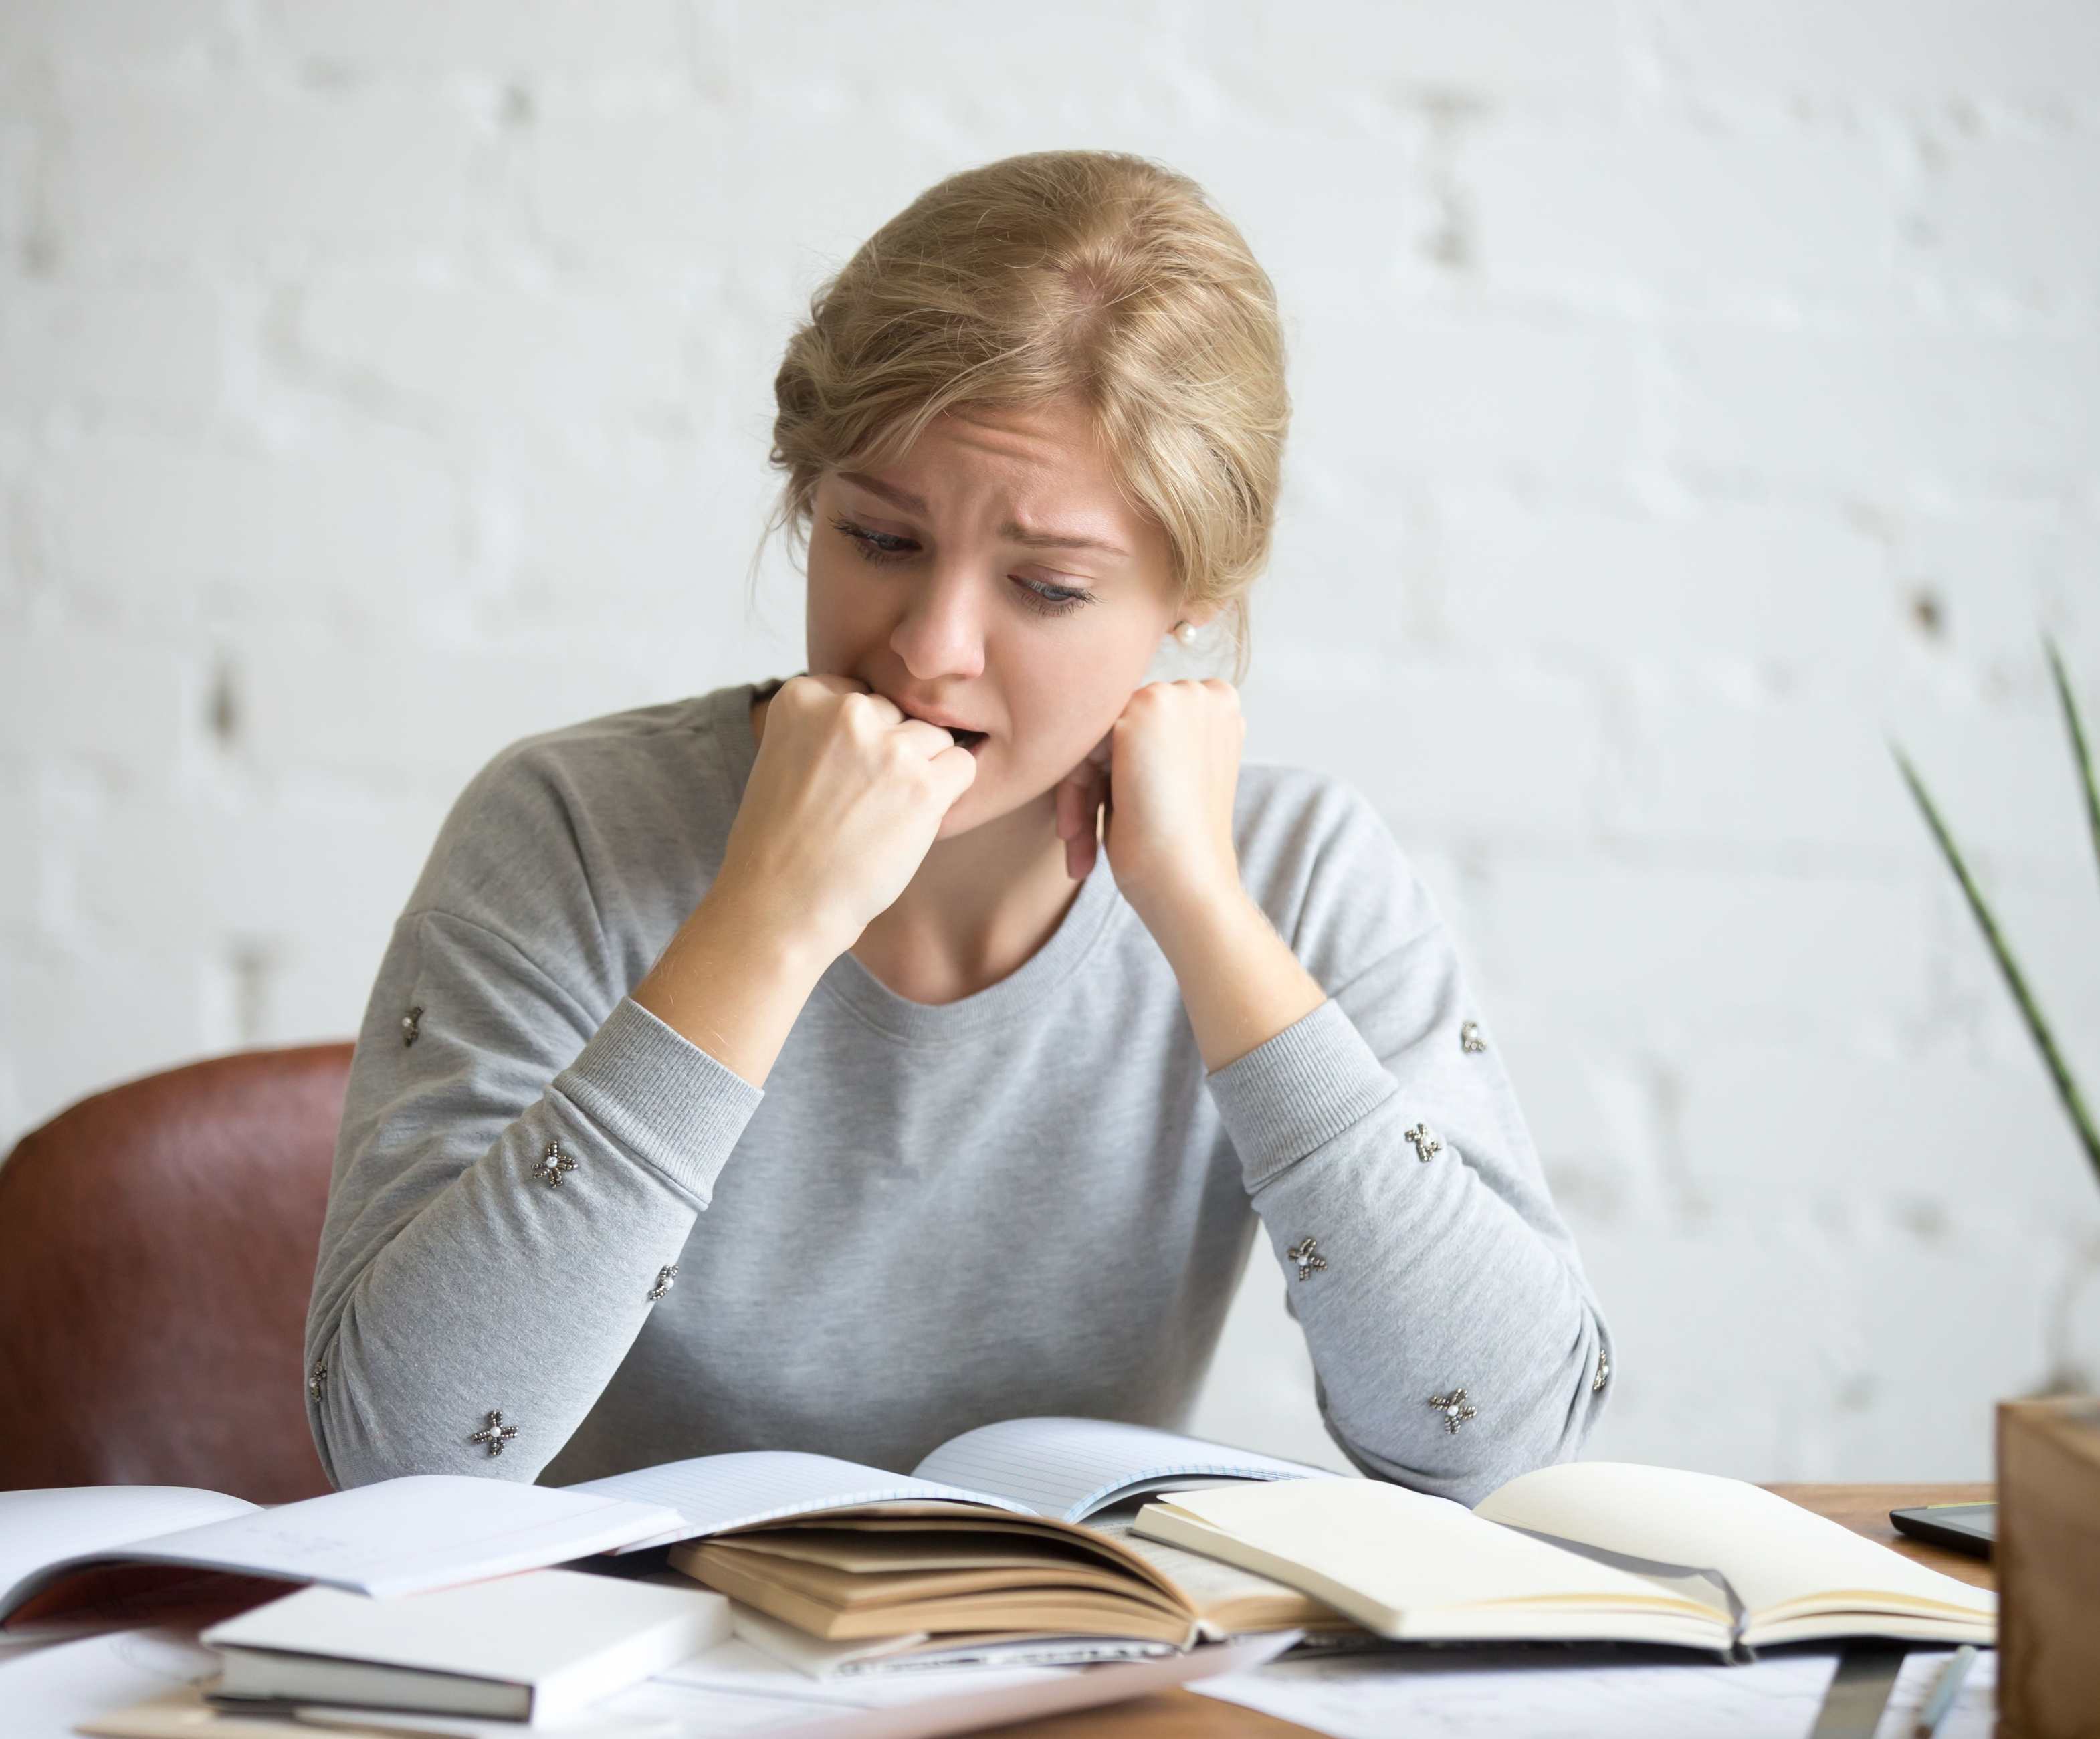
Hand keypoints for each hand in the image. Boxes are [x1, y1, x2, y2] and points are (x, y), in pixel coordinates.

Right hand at [634, 675, 974, 1083]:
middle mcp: (846, 711)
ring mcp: (888, 747)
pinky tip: (915, 821)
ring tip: (885, 815)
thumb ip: (827, 727)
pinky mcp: (923, 785)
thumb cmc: (781, 842)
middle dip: (893, 752)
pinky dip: (949, 793)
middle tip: (864, 802)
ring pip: (935, 738)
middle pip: (899, 713)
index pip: (861, 694)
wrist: (781, 903)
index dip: (861, 740)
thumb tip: (891, 714)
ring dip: (923, 773)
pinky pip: (963, 765)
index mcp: (802, 696)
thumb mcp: (784, 758)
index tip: (841, 776)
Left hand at [1055, 678, 1325, 1072]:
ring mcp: (1178, 696)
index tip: (1104, 830)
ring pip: (1095, 740)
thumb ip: (1145, 748)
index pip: (1144, 736)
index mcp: (1220, 711)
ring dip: (1080, 802)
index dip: (1118, 783)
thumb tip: (1097, 737)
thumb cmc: (1178, 852)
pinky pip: (1082, 743)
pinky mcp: (1145, 707)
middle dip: (1094, 792)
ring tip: (1079, 855)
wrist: (1188, 884)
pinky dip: (1073, 793)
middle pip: (1116, 734)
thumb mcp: (1169, 785)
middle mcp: (1204, 694)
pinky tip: (1074, 836)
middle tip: (1080, 849)